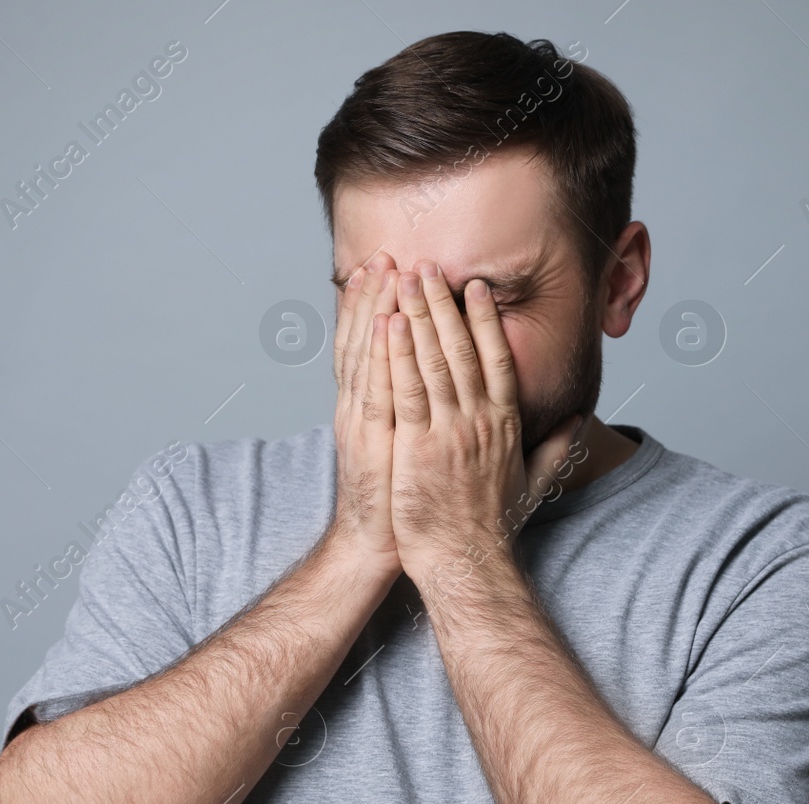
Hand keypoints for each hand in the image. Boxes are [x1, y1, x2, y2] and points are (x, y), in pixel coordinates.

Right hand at [326, 255, 402, 578]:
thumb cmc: (405, 500)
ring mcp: (363, 421)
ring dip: (374, 310)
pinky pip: (376, 390)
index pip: (377, 345)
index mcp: (376, 406)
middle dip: (376, 296)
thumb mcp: (412, 450)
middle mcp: (363, 406)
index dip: (381, 306)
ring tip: (382, 270)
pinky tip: (385, 324)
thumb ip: (425, 415)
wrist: (379, 544)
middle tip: (384, 253)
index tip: (391, 269)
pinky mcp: (371, 440)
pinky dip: (380, 355)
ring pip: (368, 355)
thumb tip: (445, 390)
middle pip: (367, 340)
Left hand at [385, 260, 582, 597]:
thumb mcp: (533, 482)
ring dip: (417, 316)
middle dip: (442, 303)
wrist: (466, 563)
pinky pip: (408, 390)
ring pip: (434, 361)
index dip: (484, 320)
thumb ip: (555, 448)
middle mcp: (480, 421)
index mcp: (505, 424)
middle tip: (428, 265)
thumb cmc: (493, 528)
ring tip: (404, 279)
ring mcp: (450, 432)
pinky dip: (398, 355)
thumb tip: (578, 423)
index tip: (473, 288)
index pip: (496, 359)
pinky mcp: (419, 447)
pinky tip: (388, 324)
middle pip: (462, 349)